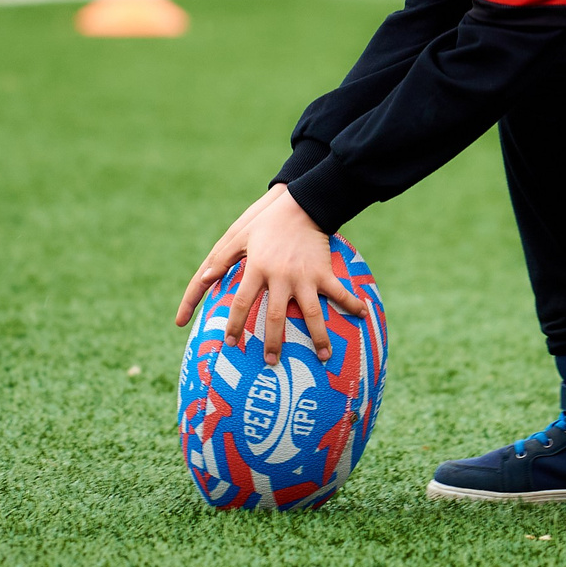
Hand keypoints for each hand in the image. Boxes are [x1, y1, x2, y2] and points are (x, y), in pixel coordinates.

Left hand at [174, 186, 365, 365]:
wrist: (301, 205)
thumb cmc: (267, 222)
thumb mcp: (239, 237)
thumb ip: (221, 259)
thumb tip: (202, 280)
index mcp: (257, 269)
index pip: (242, 303)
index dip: (236, 325)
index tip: (231, 343)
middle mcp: (280, 276)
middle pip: (276, 316)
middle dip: (274, 342)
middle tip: (272, 362)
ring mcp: (304, 276)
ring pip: (311, 313)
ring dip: (318, 336)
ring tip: (323, 357)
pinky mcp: (323, 271)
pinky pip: (339, 292)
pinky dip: (352, 303)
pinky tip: (363, 316)